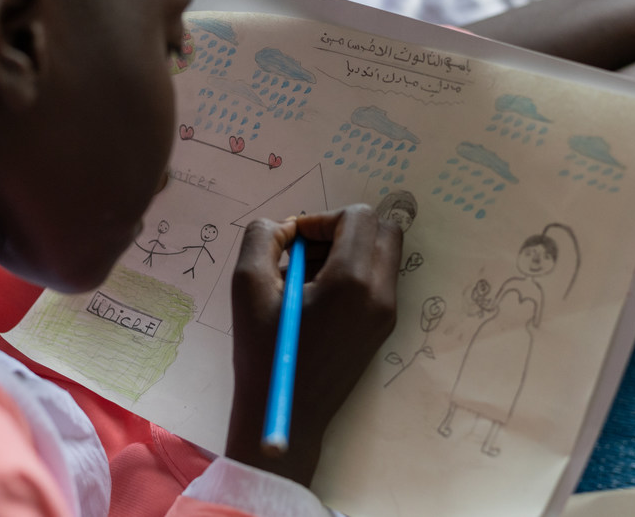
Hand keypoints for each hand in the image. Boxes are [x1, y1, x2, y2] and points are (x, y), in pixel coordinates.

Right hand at [226, 204, 401, 485]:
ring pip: (383, 253)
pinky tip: (317, 299)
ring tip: (306, 279)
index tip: (295, 241)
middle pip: (383, 230)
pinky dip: (353, 274)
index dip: (323, 218)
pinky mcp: (383, 327)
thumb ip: (261, 238)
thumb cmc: (264, 353)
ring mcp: (387, 313)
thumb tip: (286, 226)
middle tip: (306, 253)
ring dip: (348, 250)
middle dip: (343, 229)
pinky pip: (378, 280)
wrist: (287, 417)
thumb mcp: (247, 286)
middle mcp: (380, 294)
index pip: (359, 216)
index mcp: (352, 281)